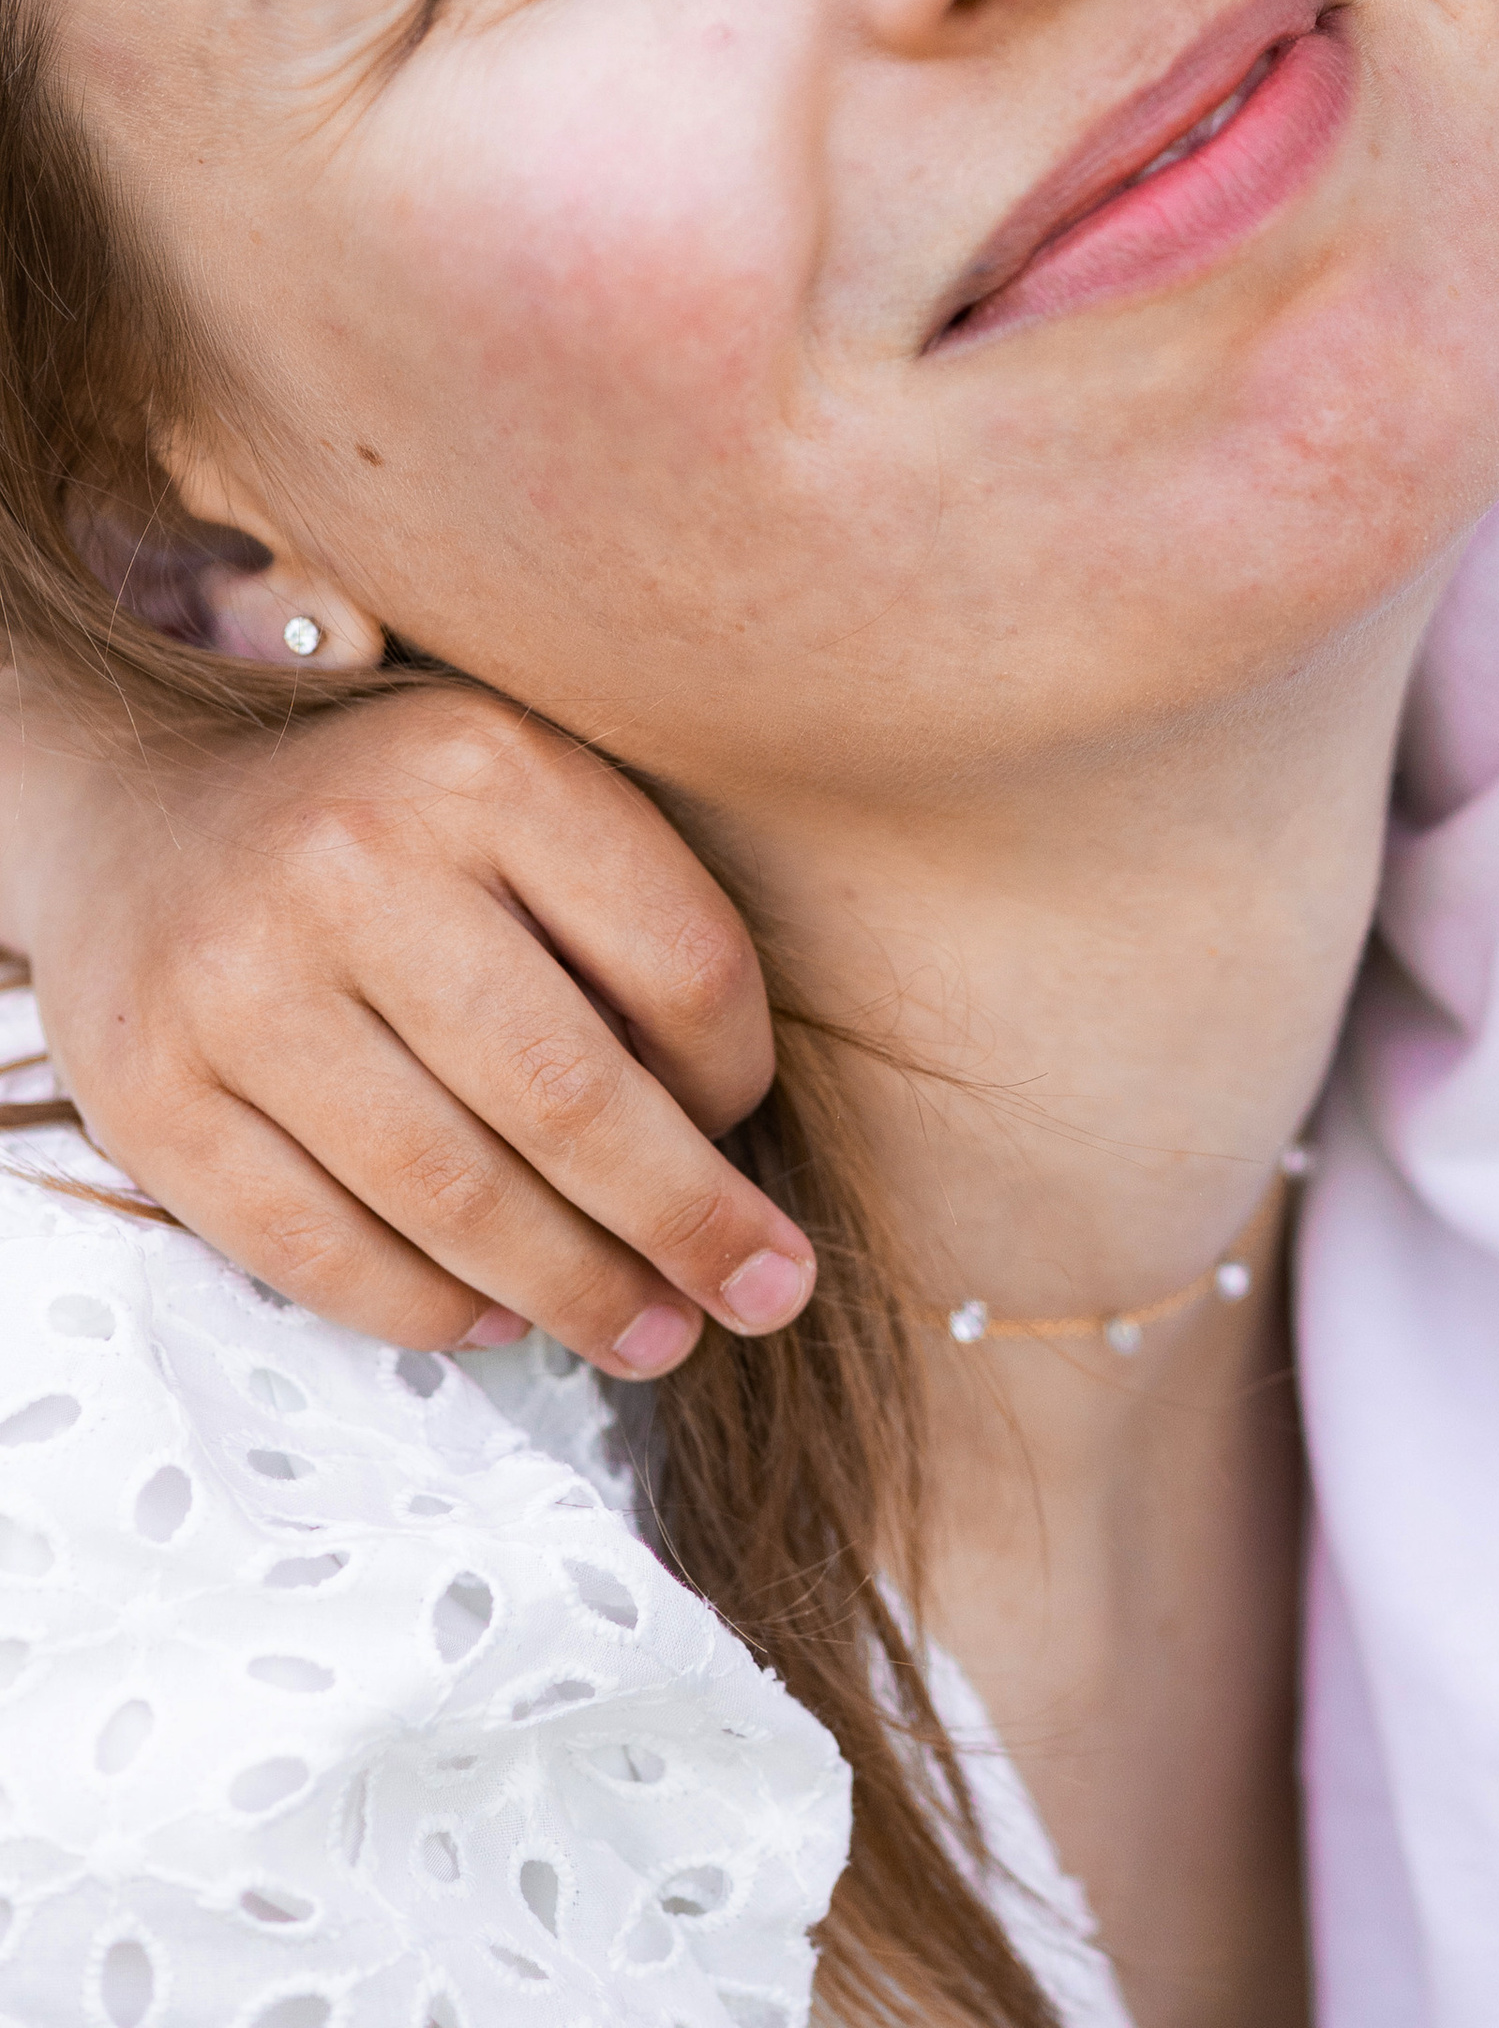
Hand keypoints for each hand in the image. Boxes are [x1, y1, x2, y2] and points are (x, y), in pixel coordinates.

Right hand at [1, 672, 812, 1377]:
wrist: (136, 809)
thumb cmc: (386, 821)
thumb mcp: (521, 790)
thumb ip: (619, 915)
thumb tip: (715, 1136)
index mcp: (482, 766)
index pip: (680, 963)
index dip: (737, 1075)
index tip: (744, 1126)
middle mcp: (352, 861)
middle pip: (569, 1098)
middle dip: (685, 1226)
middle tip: (763, 1297)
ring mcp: (237, 983)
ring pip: (450, 1197)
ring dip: (572, 1293)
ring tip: (646, 1332)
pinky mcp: (148, 1094)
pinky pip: (315, 1248)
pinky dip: (423, 1307)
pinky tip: (494, 1320)